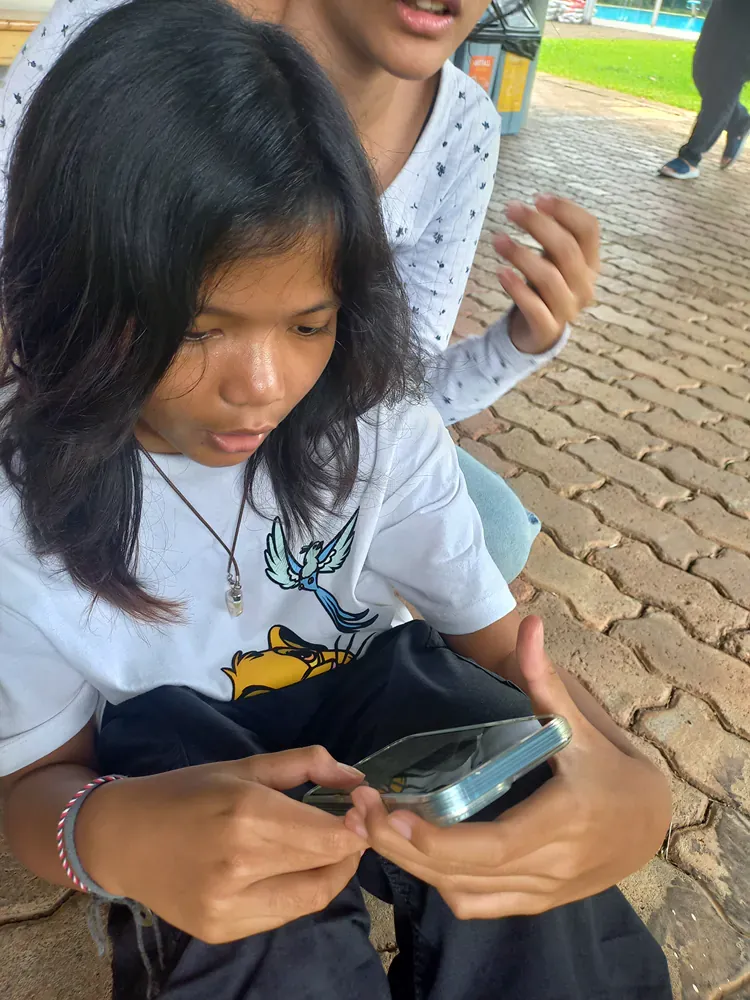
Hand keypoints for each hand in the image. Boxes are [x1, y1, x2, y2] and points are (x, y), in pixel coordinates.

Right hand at [77, 746, 366, 941]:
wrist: (121, 837)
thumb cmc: (185, 792)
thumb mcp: (244, 766)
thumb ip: (307, 766)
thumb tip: (358, 779)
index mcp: (247, 815)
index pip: (331, 837)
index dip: (359, 825)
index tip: (365, 808)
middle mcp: (240, 867)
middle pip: (326, 866)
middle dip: (350, 846)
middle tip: (353, 825)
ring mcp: (229, 907)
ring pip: (311, 898)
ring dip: (331, 873)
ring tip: (329, 848)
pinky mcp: (221, 931)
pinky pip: (282, 914)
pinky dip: (299, 891)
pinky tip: (292, 869)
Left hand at [344, 617, 670, 919]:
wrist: (651, 824)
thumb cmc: (612, 768)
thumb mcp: (582, 725)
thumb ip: (546, 680)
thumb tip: (529, 623)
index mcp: (563, 819)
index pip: (492, 846)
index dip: (435, 839)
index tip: (388, 813)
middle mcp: (553, 865)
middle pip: (464, 875)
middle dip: (402, 850)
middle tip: (358, 812)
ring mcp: (543, 892)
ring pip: (465, 895)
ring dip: (412, 868)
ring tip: (372, 827)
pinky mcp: (536, 903)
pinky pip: (479, 906)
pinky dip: (441, 886)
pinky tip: (414, 854)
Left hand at [495, 195, 598, 354]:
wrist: (537, 332)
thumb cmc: (544, 288)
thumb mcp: (553, 260)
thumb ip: (551, 236)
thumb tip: (535, 203)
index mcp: (590, 263)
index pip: (588, 230)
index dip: (565, 210)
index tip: (538, 198)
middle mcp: (584, 285)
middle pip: (566, 249)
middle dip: (537, 225)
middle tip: (510, 210)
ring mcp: (568, 309)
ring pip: (549, 277)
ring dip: (521, 255)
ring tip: (497, 240)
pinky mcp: (548, 329)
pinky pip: (534, 307)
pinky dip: (517, 288)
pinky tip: (501, 272)